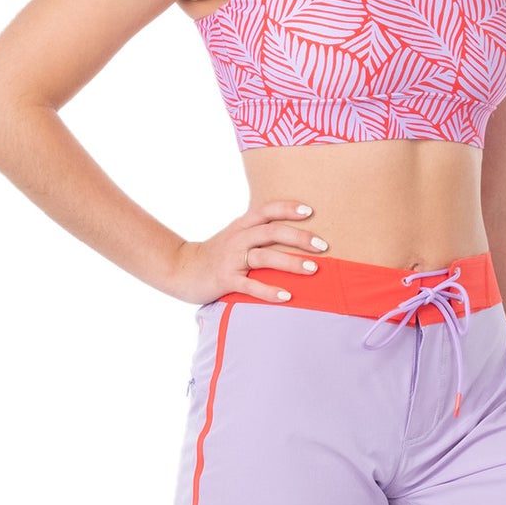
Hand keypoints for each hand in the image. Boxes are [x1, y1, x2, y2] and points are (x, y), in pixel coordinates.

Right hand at [168, 200, 328, 306]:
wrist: (181, 270)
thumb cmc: (216, 254)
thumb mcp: (235, 236)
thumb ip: (259, 231)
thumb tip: (294, 232)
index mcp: (241, 225)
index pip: (266, 210)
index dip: (287, 208)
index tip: (310, 210)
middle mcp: (237, 238)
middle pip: (271, 232)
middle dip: (299, 237)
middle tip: (323, 245)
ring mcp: (231, 259)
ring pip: (264, 257)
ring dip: (291, 262)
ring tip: (313, 269)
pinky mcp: (225, 280)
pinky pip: (250, 285)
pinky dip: (269, 291)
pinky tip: (287, 296)